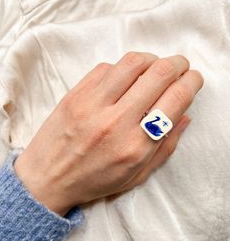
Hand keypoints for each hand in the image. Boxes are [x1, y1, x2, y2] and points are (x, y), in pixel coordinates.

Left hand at [14, 52, 202, 215]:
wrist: (47, 178)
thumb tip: (184, 115)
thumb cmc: (93, 181)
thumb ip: (165, 147)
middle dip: (178, 64)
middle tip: (180, 66)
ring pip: (133, 62)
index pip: (175, 100)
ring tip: (154, 68)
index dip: (191, 82)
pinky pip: (106, 67)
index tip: (193, 79)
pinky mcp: (75, 94)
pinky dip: (122, 67)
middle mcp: (116, 121)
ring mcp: (92, 104)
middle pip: (159, 73)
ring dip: (152, 59)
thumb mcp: (137, 175)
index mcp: (136, 146)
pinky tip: (124, 78)